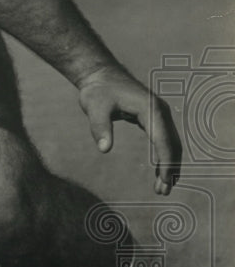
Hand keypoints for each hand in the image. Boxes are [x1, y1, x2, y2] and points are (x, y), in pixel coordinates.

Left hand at [77, 66, 182, 194]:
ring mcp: (159, 113)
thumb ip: (100, 128)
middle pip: (171, 144)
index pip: (163, 140)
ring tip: (162, 188)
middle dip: (170, 168)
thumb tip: (104, 149)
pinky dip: (164, 156)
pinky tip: (159, 171)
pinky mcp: (154, 117)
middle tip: (163, 191)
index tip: (164, 181)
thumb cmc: (97, 92)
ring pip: (170, 143)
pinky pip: (163, 139)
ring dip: (169, 164)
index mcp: (150, 109)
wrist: (100, 75)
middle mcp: (160, 111)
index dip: (165, 162)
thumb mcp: (94, 108)